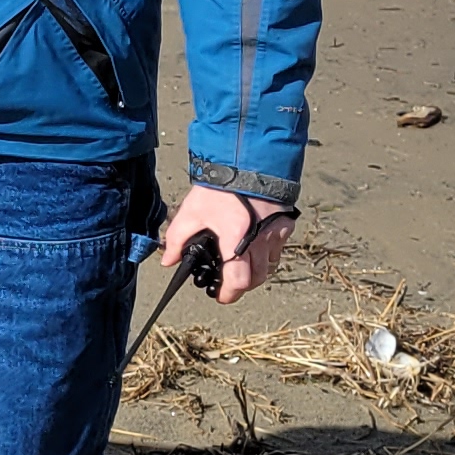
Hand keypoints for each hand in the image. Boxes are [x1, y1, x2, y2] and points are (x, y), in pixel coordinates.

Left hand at [153, 184, 290, 303]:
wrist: (245, 159)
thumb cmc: (218, 188)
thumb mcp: (190, 212)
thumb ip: (177, 239)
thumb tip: (169, 261)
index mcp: (236, 241)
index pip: (239, 282)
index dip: (229, 294)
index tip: (220, 295)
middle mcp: (260, 241)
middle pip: (258, 279)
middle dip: (243, 285)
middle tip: (228, 281)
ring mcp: (276, 233)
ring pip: (270, 265)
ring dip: (257, 270)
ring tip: (241, 263)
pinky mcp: (286, 223)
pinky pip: (279, 247)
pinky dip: (268, 252)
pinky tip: (255, 244)